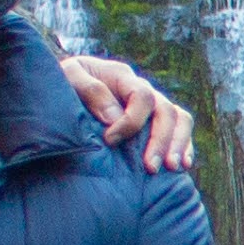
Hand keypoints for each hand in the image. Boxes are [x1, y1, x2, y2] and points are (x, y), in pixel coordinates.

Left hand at [59, 52, 197, 173]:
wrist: (59, 90)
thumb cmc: (61, 83)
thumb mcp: (68, 78)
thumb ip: (90, 91)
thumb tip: (114, 118)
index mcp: (121, 76)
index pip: (141, 96)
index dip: (131, 121)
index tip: (110, 141)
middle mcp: (141, 89)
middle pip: (165, 110)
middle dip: (160, 140)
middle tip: (150, 167)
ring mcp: (150, 105)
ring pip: (179, 119)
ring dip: (177, 144)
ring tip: (172, 168)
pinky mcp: (153, 122)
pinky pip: (179, 129)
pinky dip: (184, 147)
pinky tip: (181, 166)